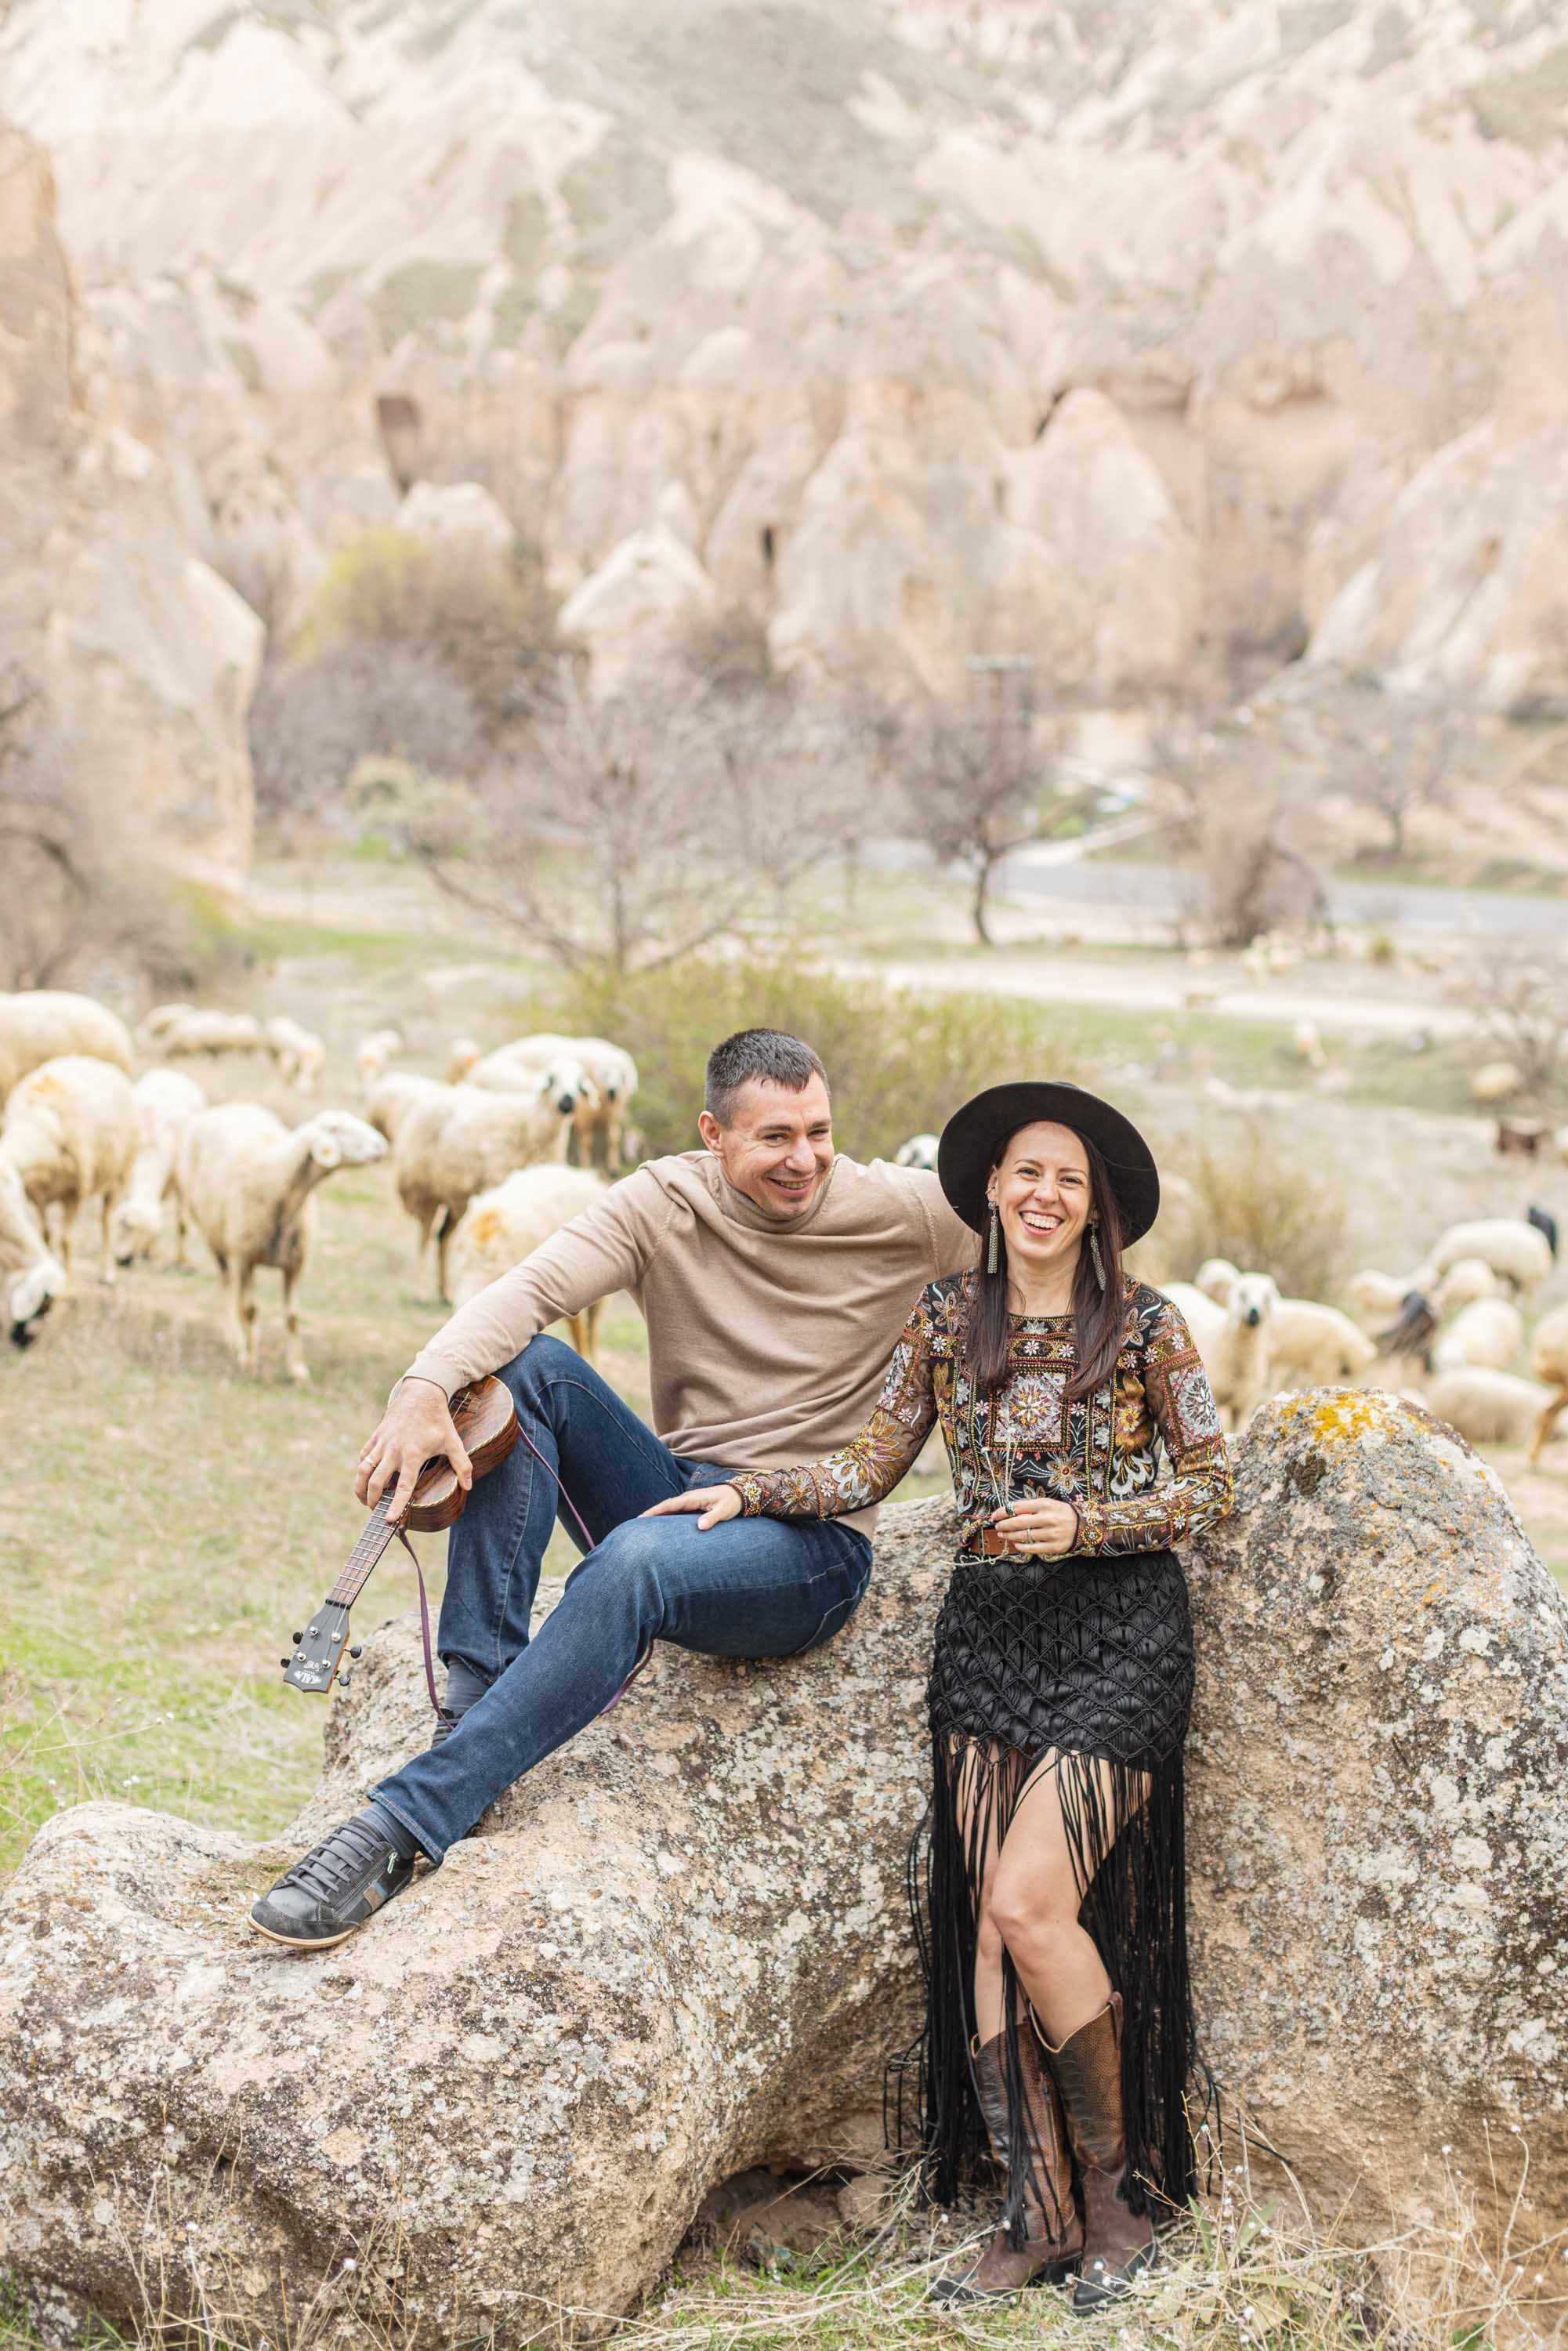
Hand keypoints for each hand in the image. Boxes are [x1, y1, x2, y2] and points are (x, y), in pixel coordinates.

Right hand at [357, 1376, 470, 1521]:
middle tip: (376, 1511)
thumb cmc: (438, 1420)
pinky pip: (364, 1456)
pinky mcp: (376, 1437)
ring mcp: (382, 1443)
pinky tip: (365, 1479)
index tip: (389, 1520)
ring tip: (365, 1500)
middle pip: (376, 1482)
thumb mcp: (453, 1441)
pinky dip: (362, 1469)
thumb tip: (468, 1486)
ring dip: (360, 1488)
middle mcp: (394, 1451)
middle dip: (373, 1500)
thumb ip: (462, 1465)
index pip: (404, 1486)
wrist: (421, 1393)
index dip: (396, 1504)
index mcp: (413, 1455)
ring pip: (363, 1470)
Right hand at [642, 1484, 741, 1531]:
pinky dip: (667, 1517)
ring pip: (670, 1510)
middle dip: (651, 1514)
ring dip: (658, 1516)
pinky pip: (676, 1512)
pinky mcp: (693, 1507)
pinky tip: (661, 1526)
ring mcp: (690, 1502)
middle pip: (665, 1507)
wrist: (739, 1494)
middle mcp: (688, 1499)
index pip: (670, 1505)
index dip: (655, 1511)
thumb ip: (712, 1517)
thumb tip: (700, 1526)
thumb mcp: (724, 1510)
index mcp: (692, 1498)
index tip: (642, 1517)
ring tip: (643, 1527)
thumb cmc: (731, 1502)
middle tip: (636, 1524)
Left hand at [990, 1496, 1078, 1557]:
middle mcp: (1048, 1518)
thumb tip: (1008, 1510)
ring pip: (1023, 1536)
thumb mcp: (1048, 1503)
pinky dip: (1021, 1546)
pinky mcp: (1054, 1547)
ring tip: (1003, 1535)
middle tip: (997, 1527)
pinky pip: (1032, 1548)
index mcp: (1045, 1504)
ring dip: (1009, 1536)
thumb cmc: (1061, 1513)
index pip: (1018, 1507)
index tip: (995, 1515)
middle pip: (1018, 1522)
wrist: (1084, 1526)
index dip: (1003, 1512)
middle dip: (1004, 1525)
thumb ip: (1030, 1506)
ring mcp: (1051, 1534)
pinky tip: (1016, 1544)